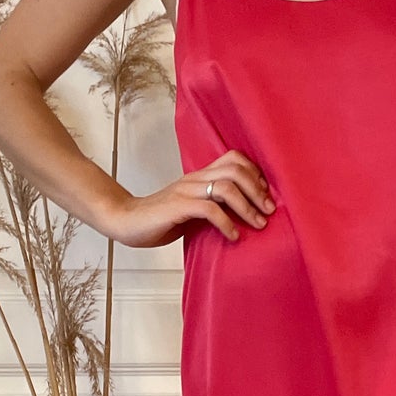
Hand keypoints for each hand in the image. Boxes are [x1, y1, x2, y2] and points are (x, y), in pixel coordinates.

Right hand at [102, 151, 275, 247]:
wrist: (127, 222)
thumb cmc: (161, 219)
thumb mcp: (193, 208)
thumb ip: (214, 205)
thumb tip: (245, 215)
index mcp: (199, 175)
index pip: (233, 158)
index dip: (255, 173)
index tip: (265, 195)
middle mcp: (195, 178)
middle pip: (235, 170)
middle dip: (258, 190)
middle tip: (268, 211)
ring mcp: (185, 191)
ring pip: (226, 188)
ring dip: (247, 207)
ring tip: (258, 224)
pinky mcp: (177, 207)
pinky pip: (209, 209)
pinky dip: (227, 223)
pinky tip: (233, 236)